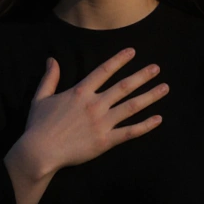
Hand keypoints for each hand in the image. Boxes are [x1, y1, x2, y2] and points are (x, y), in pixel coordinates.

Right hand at [13, 48, 168, 177]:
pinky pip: (129, 132)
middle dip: (142, 76)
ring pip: (131, 106)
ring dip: (149, 96)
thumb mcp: (41, 97)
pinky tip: (158, 119)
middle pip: (123, 86)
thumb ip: (49, 78)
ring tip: (164, 88)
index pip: (104, 71)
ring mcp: (102, 123)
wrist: (39, 152)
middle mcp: (94, 104)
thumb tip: (52, 59)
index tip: (133, 52)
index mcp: (80, 93)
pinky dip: (145, 125)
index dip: (119, 60)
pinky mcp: (105, 141)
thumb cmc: (38, 126)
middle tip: (157, 68)